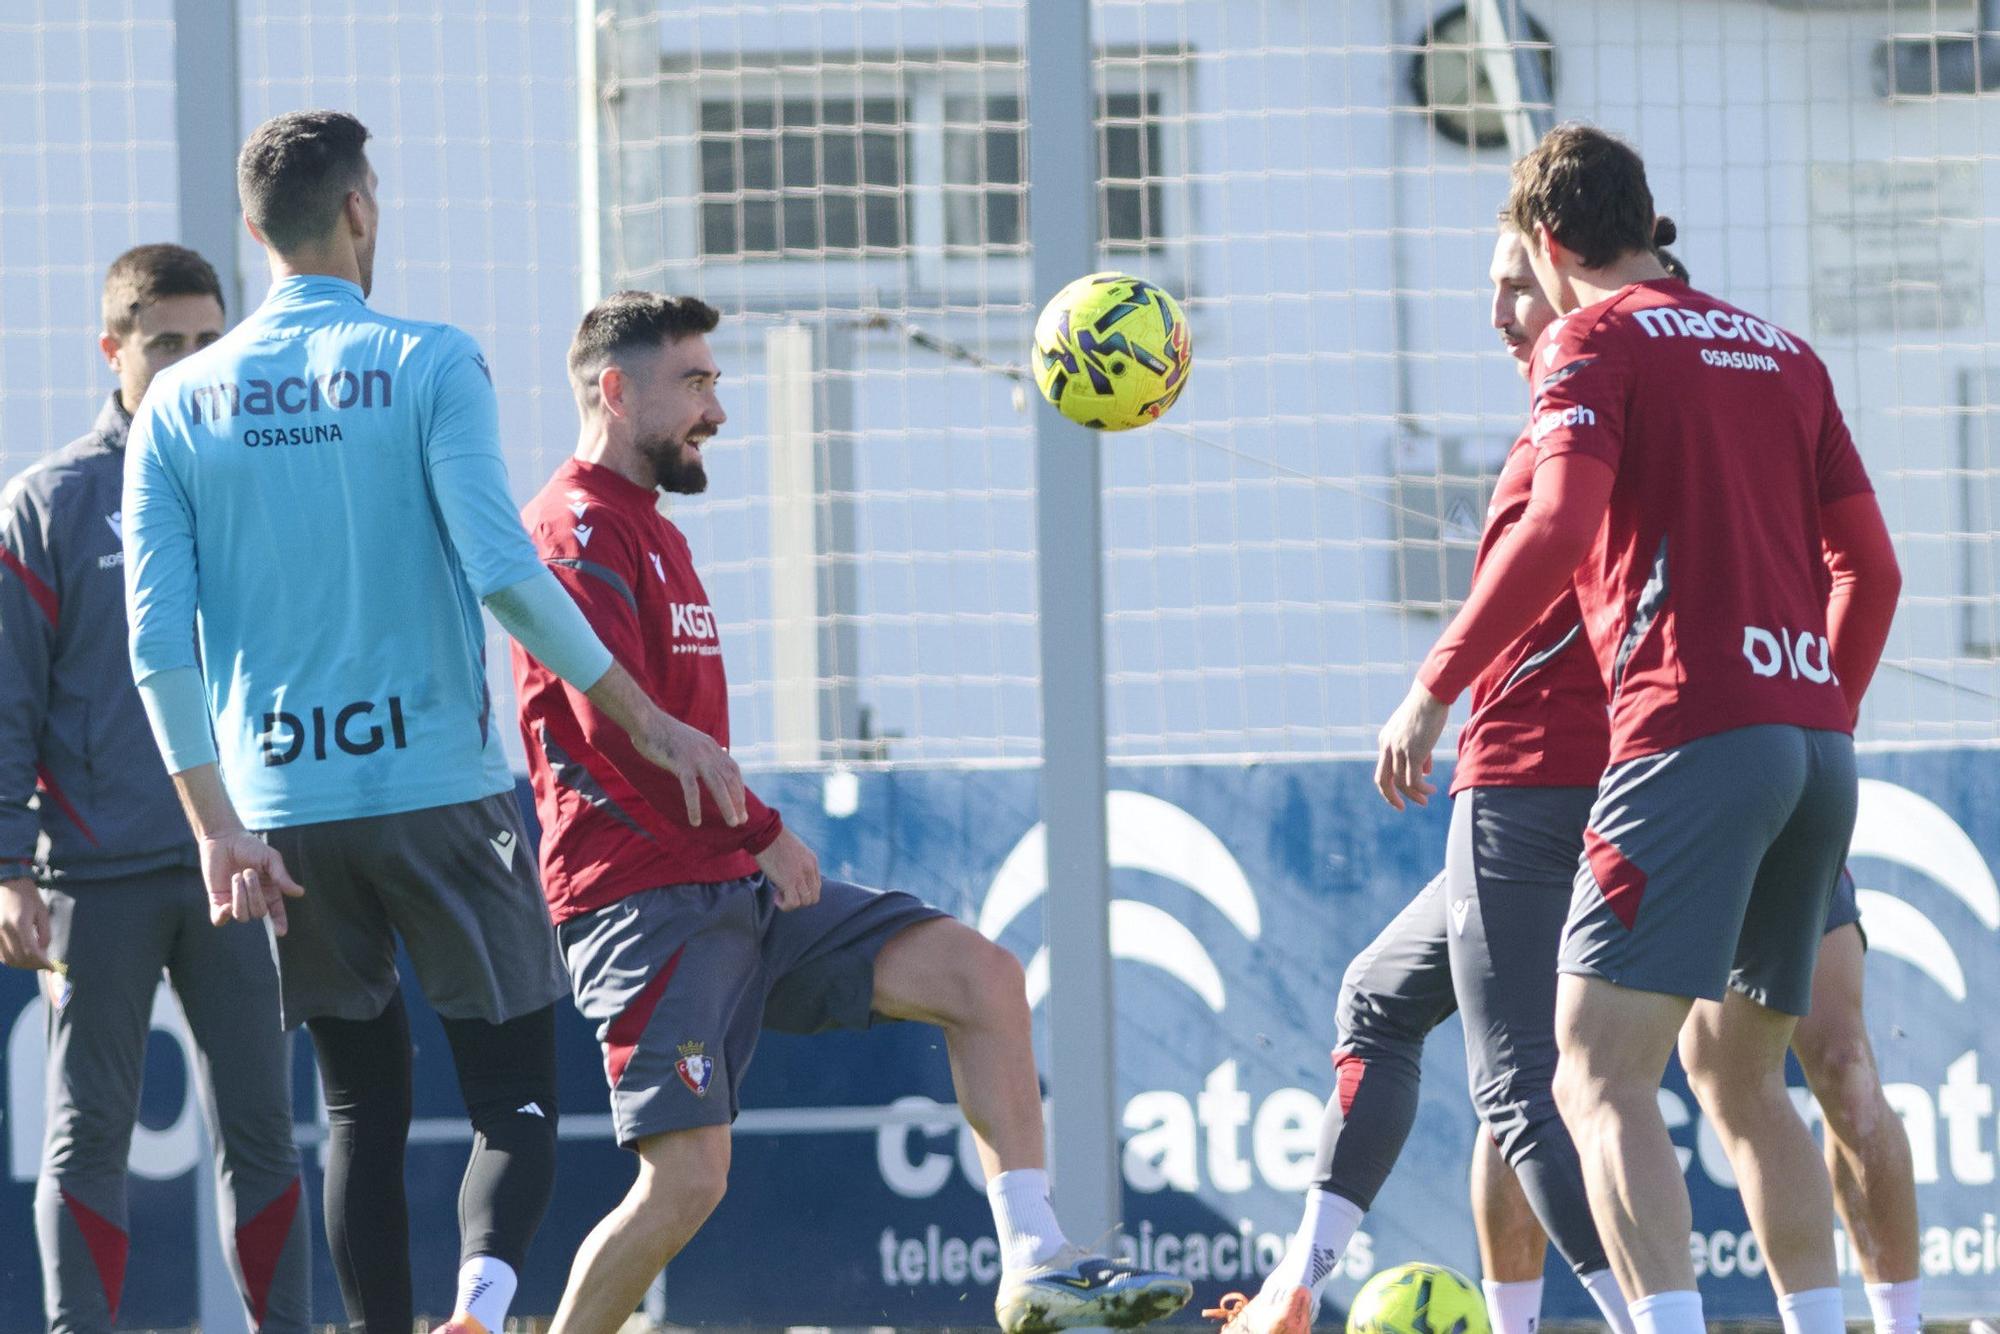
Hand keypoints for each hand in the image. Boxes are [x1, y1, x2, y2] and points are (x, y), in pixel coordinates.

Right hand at [0, 877, 50, 969]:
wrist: (4, 882)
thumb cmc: (25, 894)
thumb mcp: (41, 910)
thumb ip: (44, 931)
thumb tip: (43, 950)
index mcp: (19, 923)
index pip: (30, 951)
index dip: (41, 963)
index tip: (51, 968)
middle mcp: (3, 930)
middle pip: (18, 958)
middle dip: (33, 965)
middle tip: (45, 966)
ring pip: (7, 959)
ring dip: (22, 964)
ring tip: (34, 962)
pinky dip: (10, 959)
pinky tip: (21, 956)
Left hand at [199, 832, 305, 934]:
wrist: (224, 839)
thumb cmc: (250, 846)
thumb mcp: (271, 859)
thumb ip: (282, 877)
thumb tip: (299, 893)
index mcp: (269, 891)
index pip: (276, 912)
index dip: (279, 923)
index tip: (281, 931)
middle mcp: (253, 899)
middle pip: (258, 913)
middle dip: (254, 893)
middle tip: (248, 872)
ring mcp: (234, 901)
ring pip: (241, 916)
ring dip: (239, 896)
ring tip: (236, 877)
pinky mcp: (217, 901)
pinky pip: (219, 920)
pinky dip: (222, 916)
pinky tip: (225, 905)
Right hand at [633, 711, 746, 827]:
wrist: (646, 720)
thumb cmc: (664, 732)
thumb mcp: (692, 739)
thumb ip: (707, 749)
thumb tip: (724, 751)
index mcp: (711, 747)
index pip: (733, 770)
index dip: (739, 789)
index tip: (742, 806)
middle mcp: (708, 752)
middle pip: (729, 780)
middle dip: (738, 801)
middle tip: (742, 820)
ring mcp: (696, 758)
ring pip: (717, 785)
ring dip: (727, 806)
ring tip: (732, 823)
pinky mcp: (680, 764)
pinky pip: (691, 789)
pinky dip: (694, 807)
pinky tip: (696, 822)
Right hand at [755, 829, 821, 910]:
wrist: (766, 834)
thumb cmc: (775, 840)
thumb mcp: (795, 850)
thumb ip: (799, 863)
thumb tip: (792, 875)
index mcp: (813, 861)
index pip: (816, 886)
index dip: (803, 891)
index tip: (790, 887)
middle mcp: (810, 869)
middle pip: (813, 897)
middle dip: (799, 900)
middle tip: (785, 892)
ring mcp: (800, 876)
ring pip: (805, 902)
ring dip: (792, 903)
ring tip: (779, 894)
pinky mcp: (789, 881)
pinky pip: (793, 903)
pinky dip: (785, 905)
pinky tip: (776, 896)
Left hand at [1375, 680, 1449, 810]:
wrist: (1431, 694)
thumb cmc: (1428, 709)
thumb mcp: (1419, 732)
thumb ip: (1420, 752)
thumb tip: (1426, 771)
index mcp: (1385, 739)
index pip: (1384, 767)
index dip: (1392, 782)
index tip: (1403, 792)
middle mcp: (1387, 746)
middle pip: (1382, 780)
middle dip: (1390, 797)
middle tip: (1401, 807)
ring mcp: (1399, 750)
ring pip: (1400, 783)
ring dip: (1413, 795)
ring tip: (1425, 800)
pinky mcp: (1413, 752)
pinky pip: (1414, 780)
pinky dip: (1421, 789)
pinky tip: (1431, 791)